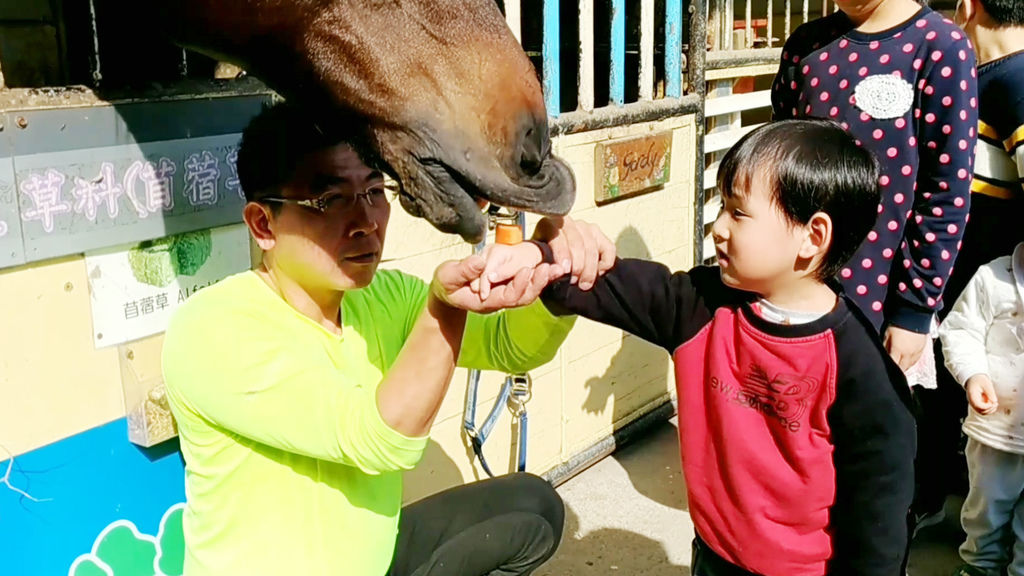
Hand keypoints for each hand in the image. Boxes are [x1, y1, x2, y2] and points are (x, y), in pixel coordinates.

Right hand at [431, 254, 562, 313]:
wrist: (448, 291)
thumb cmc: (447, 285)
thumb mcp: (448, 276)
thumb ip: (464, 270)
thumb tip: (481, 261)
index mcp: (487, 300)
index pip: (508, 296)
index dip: (519, 285)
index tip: (527, 270)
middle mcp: (500, 299)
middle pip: (525, 296)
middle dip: (539, 283)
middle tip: (552, 268)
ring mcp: (505, 292)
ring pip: (529, 289)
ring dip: (544, 279)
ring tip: (558, 266)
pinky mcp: (509, 283)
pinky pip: (527, 281)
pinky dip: (540, 274)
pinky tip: (551, 263)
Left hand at [531, 216, 615, 289]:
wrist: (553, 262)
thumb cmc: (544, 263)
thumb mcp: (537, 262)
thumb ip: (542, 265)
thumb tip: (553, 271)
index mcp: (547, 225)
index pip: (557, 234)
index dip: (562, 252)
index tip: (564, 270)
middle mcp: (567, 222)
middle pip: (577, 241)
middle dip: (578, 264)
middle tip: (575, 281)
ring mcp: (584, 227)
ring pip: (592, 246)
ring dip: (590, 268)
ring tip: (584, 283)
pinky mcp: (598, 234)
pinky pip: (608, 248)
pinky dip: (606, 263)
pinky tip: (598, 273)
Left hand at [884, 325, 929, 371]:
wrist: (913, 315)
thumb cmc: (897, 324)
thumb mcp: (886, 335)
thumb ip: (885, 347)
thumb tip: (883, 355)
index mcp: (898, 351)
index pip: (893, 365)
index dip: (889, 369)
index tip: (885, 370)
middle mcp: (908, 354)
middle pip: (902, 368)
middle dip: (896, 370)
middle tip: (892, 370)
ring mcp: (916, 352)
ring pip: (910, 365)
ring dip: (904, 367)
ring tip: (899, 367)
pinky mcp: (923, 349)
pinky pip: (916, 360)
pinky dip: (911, 362)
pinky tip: (907, 361)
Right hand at [966, 374, 998, 414]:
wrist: (973, 378)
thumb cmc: (979, 380)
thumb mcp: (986, 383)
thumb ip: (990, 392)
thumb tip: (994, 401)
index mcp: (972, 395)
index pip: (978, 406)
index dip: (987, 406)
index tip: (992, 402)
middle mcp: (972, 401)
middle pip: (980, 411)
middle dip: (990, 409)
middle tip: (995, 403)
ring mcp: (975, 403)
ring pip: (982, 412)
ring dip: (990, 410)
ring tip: (995, 403)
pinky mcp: (978, 404)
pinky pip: (983, 410)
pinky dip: (989, 409)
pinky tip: (993, 403)